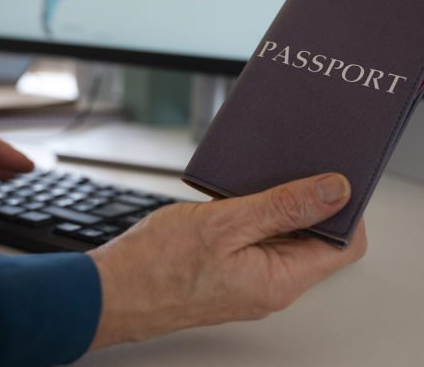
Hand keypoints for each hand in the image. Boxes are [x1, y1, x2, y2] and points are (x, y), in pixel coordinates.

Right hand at [90, 173, 366, 347]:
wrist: (111, 290)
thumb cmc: (157, 266)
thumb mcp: (225, 222)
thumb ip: (283, 206)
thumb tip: (333, 191)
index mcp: (280, 279)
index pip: (344, 244)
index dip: (343, 207)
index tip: (328, 173)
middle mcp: (270, 283)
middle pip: (315, 236)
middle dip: (308, 198)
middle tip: (288, 165)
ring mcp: (249, 276)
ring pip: (283, 233)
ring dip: (277, 201)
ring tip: (256, 176)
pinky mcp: (230, 267)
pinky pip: (257, 236)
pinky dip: (254, 210)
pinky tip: (235, 192)